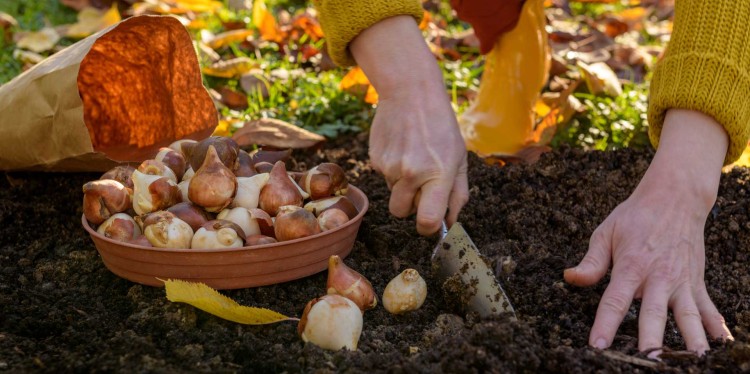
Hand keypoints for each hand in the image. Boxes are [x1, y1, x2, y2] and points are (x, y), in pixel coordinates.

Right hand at [369, 83, 468, 234]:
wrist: (410, 92)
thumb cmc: (441, 126)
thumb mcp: (460, 157)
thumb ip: (458, 194)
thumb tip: (450, 223)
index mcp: (438, 174)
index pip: (427, 221)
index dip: (428, 228)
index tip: (431, 222)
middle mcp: (411, 173)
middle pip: (401, 213)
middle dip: (411, 206)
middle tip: (422, 185)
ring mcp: (390, 167)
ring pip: (393, 194)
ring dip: (403, 185)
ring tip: (413, 157)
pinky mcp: (375, 159)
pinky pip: (384, 177)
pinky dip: (393, 169)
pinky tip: (402, 147)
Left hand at [564, 110, 732, 354]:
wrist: (675, 198)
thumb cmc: (635, 217)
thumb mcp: (606, 233)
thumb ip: (591, 262)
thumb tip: (569, 278)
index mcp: (632, 266)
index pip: (615, 300)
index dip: (605, 324)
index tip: (598, 345)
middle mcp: (658, 277)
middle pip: (654, 313)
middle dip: (652, 339)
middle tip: (648, 360)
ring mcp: (681, 281)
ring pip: (687, 315)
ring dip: (691, 338)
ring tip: (695, 359)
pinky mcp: (696, 281)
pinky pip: (707, 307)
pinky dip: (715, 325)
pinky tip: (722, 344)